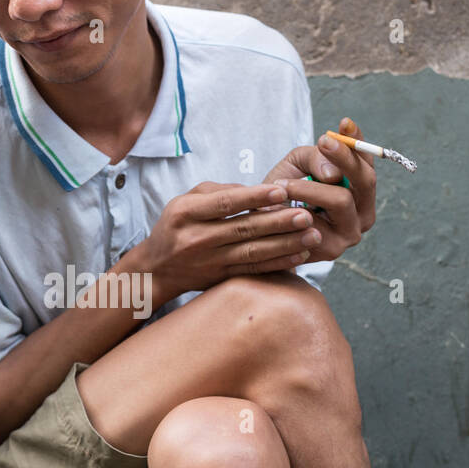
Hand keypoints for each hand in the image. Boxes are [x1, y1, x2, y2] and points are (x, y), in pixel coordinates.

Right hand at [135, 180, 323, 305]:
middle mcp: (197, 238)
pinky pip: (253, 269)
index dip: (255, 197)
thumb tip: (256, 191)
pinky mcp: (220, 277)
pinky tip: (299, 255)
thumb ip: (219, 191)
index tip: (282, 191)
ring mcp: (209, 261)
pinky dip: (277, 263)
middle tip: (306, 214)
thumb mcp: (186, 200)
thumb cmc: (177, 225)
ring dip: (285, 244)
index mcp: (187, 213)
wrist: (157, 268)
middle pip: (243, 229)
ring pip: (252, 252)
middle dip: (278, 222)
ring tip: (311, 235)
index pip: (226, 203)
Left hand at [262, 117, 375, 260]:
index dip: (358, 141)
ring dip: (309, 187)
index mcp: (361, 190)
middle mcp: (363, 213)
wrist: (262, 228)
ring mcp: (350, 233)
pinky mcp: (331, 250)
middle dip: (344, 157)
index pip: (367, 161)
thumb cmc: (283, 190)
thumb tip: (333, 173)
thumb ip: (315, 157)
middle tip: (323, 142)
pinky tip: (276, 208)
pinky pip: (318, 224)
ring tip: (281, 183)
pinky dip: (295, 211)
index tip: (344, 123)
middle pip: (365, 181)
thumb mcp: (297, 164)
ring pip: (341, 200)